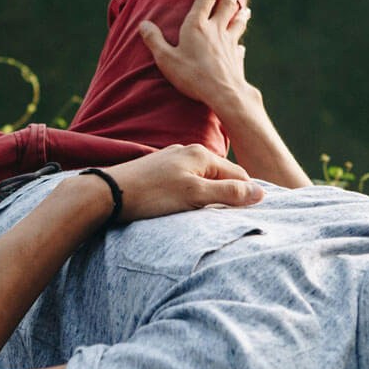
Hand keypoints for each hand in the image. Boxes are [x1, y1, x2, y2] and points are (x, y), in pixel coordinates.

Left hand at [104, 144, 263, 220]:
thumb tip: (260, 193)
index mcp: (201, 154)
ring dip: (210, 195)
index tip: (252, 214)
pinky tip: (185, 206)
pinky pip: (186, 180)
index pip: (238, 174)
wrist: (107, 193)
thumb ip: (228, 193)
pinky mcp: (157, 170)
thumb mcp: (195, 196)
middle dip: (229, 193)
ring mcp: (171, 159)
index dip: (247, 194)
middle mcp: (188, 151)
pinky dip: (193, 193)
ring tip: (209, 214)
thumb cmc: (152, 195)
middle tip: (231, 217)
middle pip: (221, 174)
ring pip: (203, 177)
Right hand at [138, 0, 250, 110]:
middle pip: (226, 5)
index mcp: (197, 26)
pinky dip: (239, 44)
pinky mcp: (236, 59)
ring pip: (237, 24)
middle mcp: (216, 30)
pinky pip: (238, 48)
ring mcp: (229, 44)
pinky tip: (241, 46)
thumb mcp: (166, 58)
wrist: (222, 93)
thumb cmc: (192, 75)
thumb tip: (143, 24)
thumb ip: (154, 40)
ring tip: (246, 9)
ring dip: (241, 14)